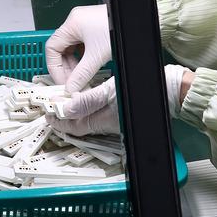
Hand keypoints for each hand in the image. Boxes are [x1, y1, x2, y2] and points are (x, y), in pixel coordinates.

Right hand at [45, 4, 111, 91]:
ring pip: (72, 47)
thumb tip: (71, 86)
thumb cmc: (117, 28)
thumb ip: (82, 74)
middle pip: (62, 48)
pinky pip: (81, 44)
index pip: (52, 48)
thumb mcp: (97, 56)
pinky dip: (82, 57)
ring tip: (81, 77)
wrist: (135, 23)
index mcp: (72, 24)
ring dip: (75, 63)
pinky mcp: (93, 27)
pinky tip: (88, 67)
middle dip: (66, 67)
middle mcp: (76, 21)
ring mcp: (85, 23)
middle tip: (72, 82)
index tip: (62, 81)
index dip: (54, 67)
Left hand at [47, 64, 192, 136]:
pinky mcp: (122, 113)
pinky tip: (83, 105)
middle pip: (80, 126)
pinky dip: (87, 112)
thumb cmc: (140, 88)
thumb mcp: (109, 92)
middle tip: (50, 112)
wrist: (169, 90)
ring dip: (75, 116)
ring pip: (89, 122)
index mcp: (104, 122)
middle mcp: (109, 125)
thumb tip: (65, 109)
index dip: (59, 123)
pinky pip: (99, 117)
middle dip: (64, 121)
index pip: (75, 127)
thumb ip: (87, 101)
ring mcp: (116, 120)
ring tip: (63, 108)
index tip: (47, 115)